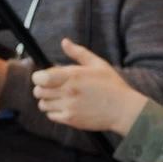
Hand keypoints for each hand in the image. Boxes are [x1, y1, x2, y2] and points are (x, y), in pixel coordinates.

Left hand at [30, 37, 148, 135]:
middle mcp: (68, 92)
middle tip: (53, 87)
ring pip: (42, 104)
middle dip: (42, 88)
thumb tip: (64, 42)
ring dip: (48, 100)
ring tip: (60, 97)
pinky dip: (54, 112)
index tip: (46, 77)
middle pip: (38, 91)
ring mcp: (68, 107)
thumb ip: (78, 53)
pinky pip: (50, 116)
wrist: (124, 109)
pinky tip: (65, 107)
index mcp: (73, 76)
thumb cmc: (112, 85)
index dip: (39, 77)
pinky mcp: (70, 119)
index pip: (40, 78)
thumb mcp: (98, 64)